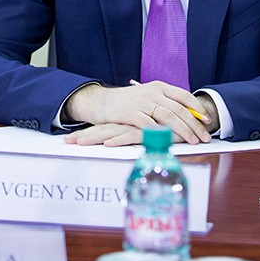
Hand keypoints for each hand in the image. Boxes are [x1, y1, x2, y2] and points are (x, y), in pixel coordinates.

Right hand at [65, 81, 213, 144]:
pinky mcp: (131, 113)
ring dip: (183, 130)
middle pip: (179, 108)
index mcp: (159, 87)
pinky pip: (150, 124)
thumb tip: (188, 116)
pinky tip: (171, 141)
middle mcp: (152, 92)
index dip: (198, 108)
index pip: (184, 96)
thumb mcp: (148, 97)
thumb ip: (165, 103)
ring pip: (169, 116)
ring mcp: (142, 102)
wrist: (101, 102)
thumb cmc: (127, 102)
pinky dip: (162, 133)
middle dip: (195, 124)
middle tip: (205, 136)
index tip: (208, 120)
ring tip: (193, 141)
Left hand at [65, 123, 183, 146]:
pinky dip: (120, 140)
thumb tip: (116, 141)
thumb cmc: (168, 126)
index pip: (102, 127)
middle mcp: (129, 122)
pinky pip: (133, 135)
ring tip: (79, 144)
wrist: (192, 116)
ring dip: (95, 138)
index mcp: (126, 122)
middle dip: (85, 136)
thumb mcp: (148, 131)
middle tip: (67, 142)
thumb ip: (134, 134)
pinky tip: (108, 144)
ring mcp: (139, 124)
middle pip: (102, 129)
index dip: (86, 133)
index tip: (69, 140)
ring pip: (113, 131)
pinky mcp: (151, 129)